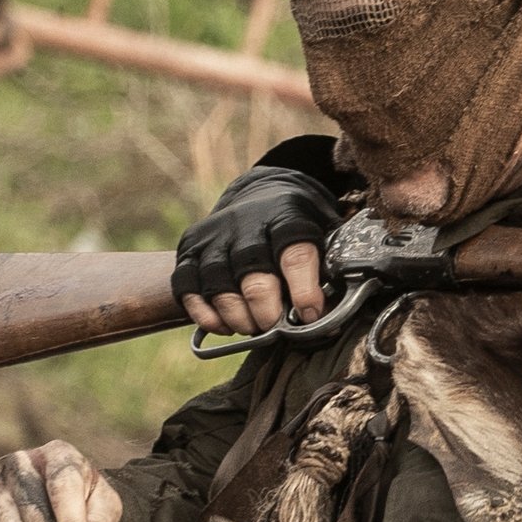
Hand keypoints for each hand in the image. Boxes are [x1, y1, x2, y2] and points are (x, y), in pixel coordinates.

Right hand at [173, 164, 341, 337]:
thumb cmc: (299, 225)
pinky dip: (202, 312)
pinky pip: (186, 285)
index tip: (310, 316)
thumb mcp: (325, 231)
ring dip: (236, 315)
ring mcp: (214, 236)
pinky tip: (222, 325)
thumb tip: (335, 316)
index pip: (295, 254)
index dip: (304, 290)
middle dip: (266, 311)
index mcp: (287, 216)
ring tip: (251, 328)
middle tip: (274, 328)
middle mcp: (246, 224)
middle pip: (254, 275)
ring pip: (218, 284)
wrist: (260, 193)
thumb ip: (331, 267)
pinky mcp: (190, 248)